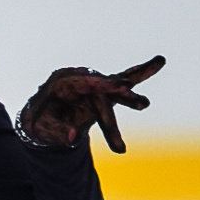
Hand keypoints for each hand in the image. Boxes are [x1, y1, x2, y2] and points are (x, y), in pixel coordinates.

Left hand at [17, 55, 165, 152]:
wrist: (41, 120)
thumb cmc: (41, 122)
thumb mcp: (43, 129)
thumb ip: (57, 132)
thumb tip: (72, 138)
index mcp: (61, 83)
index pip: (83, 82)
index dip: (104, 84)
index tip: (124, 85)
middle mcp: (78, 79)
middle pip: (102, 90)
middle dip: (121, 98)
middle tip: (143, 104)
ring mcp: (92, 84)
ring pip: (114, 90)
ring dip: (131, 96)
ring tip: (149, 99)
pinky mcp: (102, 91)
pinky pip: (122, 82)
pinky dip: (140, 73)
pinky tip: (158, 62)